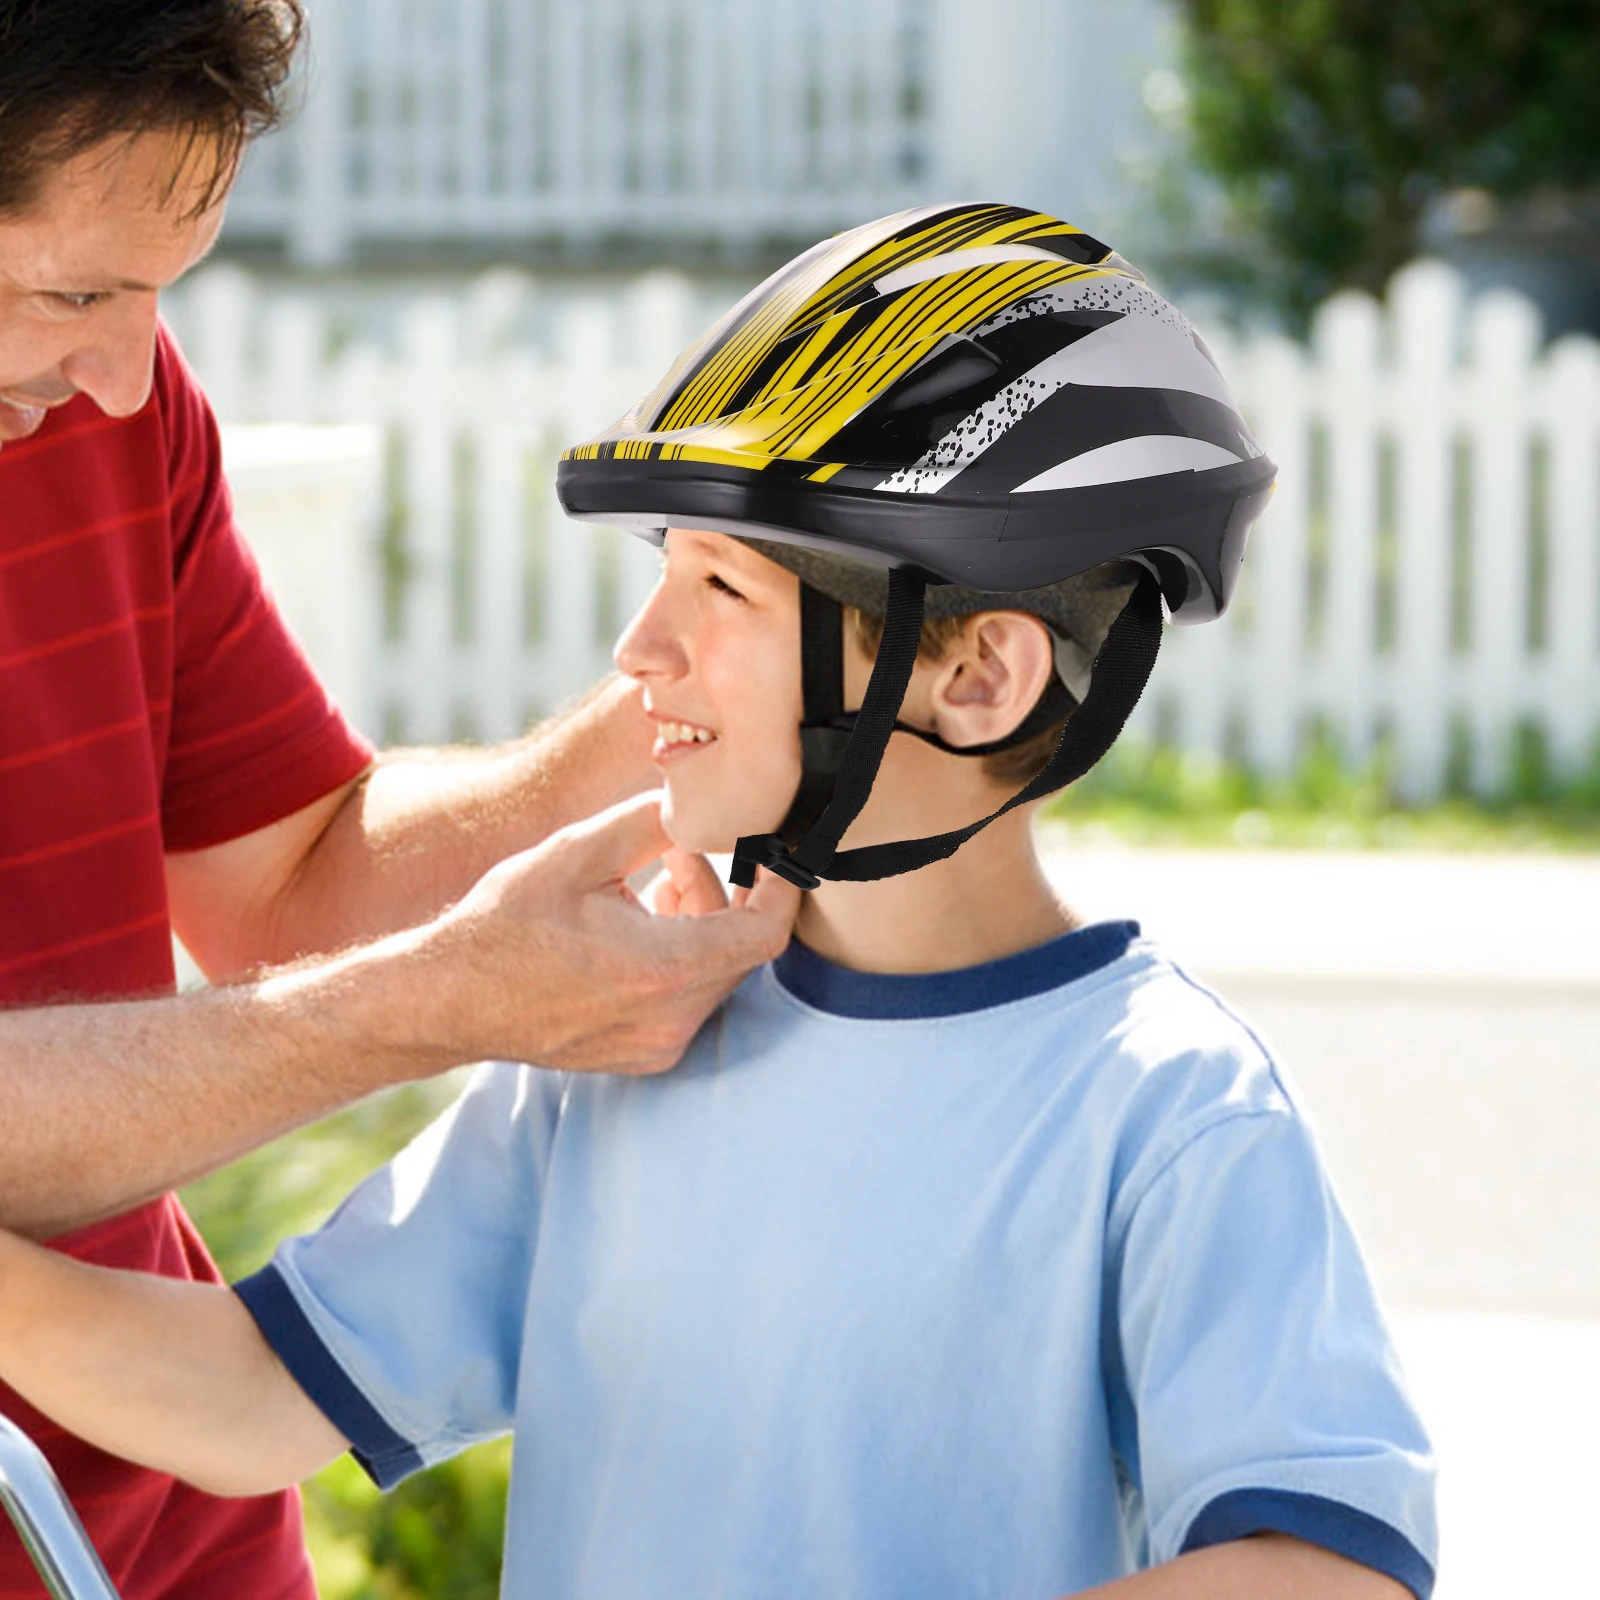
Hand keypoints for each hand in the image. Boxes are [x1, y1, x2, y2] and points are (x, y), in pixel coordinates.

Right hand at [413, 792, 799, 1073]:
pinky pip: (689, 1001)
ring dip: (700, 924)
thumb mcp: (578, 851)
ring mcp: (657, 1046)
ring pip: (715, 974)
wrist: (448, 999)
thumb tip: (701, 802)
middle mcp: (671, 1019)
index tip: (773, 855)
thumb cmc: (506, 923)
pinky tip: (636, 927)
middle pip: (739, 949)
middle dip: (724, 894)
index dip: (781, 888)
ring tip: (652, 884)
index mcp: (664, 970)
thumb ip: (652, 821)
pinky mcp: (642, 1056)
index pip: (766, 933)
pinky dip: (681, 959)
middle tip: (679, 855)